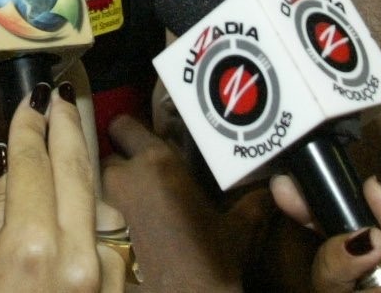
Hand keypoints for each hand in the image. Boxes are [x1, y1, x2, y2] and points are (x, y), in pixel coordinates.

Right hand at [0, 84, 121, 292]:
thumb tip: (12, 171)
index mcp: (30, 247)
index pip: (32, 165)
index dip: (28, 127)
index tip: (29, 100)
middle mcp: (77, 256)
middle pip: (75, 170)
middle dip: (66, 126)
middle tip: (58, 96)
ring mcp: (104, 276)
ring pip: (102, 204)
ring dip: (81, 177)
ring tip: (64, 155)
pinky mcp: (118, 292)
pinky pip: (112, 240)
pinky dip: (95, 221)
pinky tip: (77, 215)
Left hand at [103, 114, 241, 290]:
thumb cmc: (213, 257)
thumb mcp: (239, 226)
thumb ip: (254, 200)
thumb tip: (273, 188)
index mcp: (157, 162)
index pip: (123, 124)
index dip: (132, 129)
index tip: (146, 135)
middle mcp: (129, 175)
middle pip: (112, 150)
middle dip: (125, 155)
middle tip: (149, 166)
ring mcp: (116, 201)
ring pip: (107, 176)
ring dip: (121, 179)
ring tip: (145, 190)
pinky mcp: (112, 226)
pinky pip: (109, 201)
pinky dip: (120, 201)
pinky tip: (141, 212)